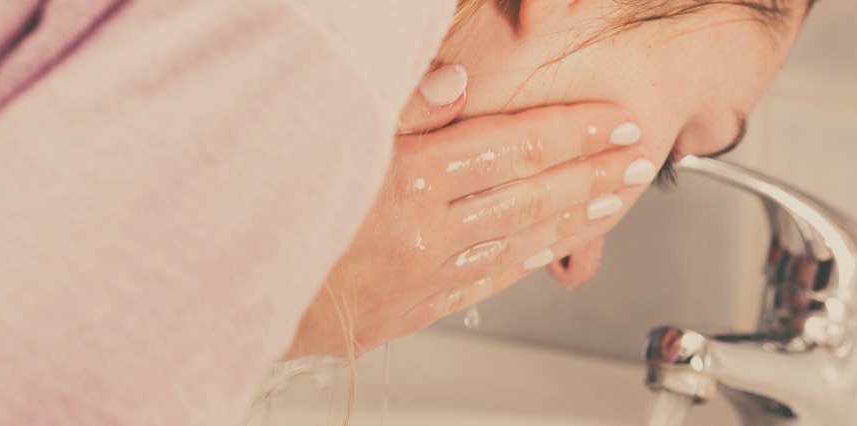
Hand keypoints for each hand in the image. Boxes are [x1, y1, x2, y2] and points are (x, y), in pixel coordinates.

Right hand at [283, 65, 655, 358]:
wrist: (218, 289)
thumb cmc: (263, 206)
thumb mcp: (327, 135)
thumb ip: (399, 105)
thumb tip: (460, 79)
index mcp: (406, 180)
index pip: (514, 146)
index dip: (573, 132)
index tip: (614, 121)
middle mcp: (422, 232)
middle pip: (531, 195)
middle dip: (593, 172)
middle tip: (638, 158)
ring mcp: (419, 277)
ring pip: (518, 241)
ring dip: (574, 217)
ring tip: (614, 197)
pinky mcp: (407, 311)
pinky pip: (484, 282)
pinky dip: (525, 260)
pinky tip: (551, 249)